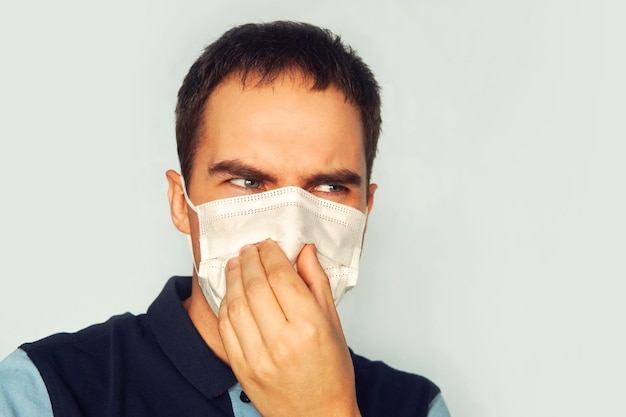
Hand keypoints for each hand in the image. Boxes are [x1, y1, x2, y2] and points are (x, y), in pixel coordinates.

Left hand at [218, 240, 360, 416]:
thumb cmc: (332, 373)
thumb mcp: (334, 324)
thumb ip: (317, 283)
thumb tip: (305, 251)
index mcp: (310, 327)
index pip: (281, 276)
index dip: (271, 253)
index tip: (268, 244)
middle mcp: (283, 341)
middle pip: (255, 285)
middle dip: (250, 259)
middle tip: (250, 248)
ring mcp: (258, 357)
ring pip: (236, 303)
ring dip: (233, 277)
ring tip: (237, 263)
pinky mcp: (242, 368)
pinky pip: (226, 327)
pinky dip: (226, 303)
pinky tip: (231, 292)